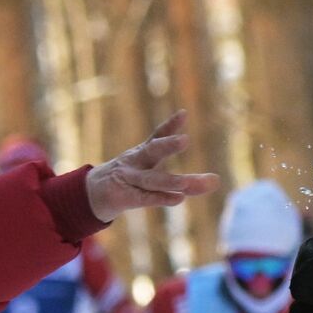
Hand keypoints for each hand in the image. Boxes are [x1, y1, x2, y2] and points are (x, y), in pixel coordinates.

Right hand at [84, 112, 220, 222]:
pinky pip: (145, 198)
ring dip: (170, 181)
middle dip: (167, 145)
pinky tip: (179, 199)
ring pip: (151, 179)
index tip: (183, 114)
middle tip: (185, 140)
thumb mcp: (156, 176)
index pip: (156, 136)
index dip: (169, 125)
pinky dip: (161, 198)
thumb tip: (216, 181)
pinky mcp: (125, 197)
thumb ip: (187, 181)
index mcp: (142, 153)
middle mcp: (135, 162)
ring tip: (187, 183)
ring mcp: (128, 179)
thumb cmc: (131, 181)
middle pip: (152, 151)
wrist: (95, 194)